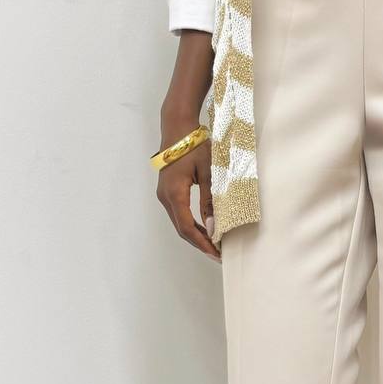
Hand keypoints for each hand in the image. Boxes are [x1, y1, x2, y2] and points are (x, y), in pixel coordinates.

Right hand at [156, 115, 219, 262]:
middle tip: (218, 254)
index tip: (216, 253)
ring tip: (213, 244)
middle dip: (200, 243)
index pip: (187, 228)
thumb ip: (211, 201)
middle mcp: (165, 197)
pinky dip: (191, 225)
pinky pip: (179, 214)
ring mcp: (164, 195)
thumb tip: (214, 227)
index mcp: (174, 194)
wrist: (178, 129)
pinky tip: (205, 230)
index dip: (202, 243)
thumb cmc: (195, 146)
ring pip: (180, 223)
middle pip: (182, 229)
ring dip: (196, 235)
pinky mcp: (168, 192)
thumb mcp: (209, 172)